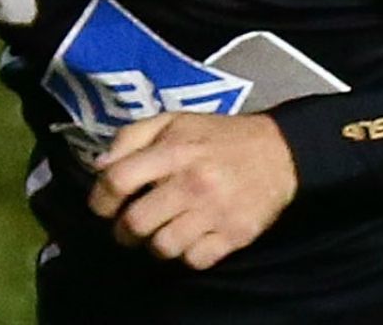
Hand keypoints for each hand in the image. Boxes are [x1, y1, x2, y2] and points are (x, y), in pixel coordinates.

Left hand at [86, 112, 297, 269]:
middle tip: (135, 225)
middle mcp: (193, 182)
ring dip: (157, 244)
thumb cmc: (220, 137)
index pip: (118, 180)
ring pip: (162, 247)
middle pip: (134, 224)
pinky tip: (194, 238)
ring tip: (166, 231)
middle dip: (125, 231)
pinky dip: (189, 254)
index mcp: (175, 151)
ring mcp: (215, 212)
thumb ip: (133, 136)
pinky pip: (194, 260)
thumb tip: (100, 167)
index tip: (105, 206)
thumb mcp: (176, 121)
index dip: (100, 199)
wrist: (282, 152)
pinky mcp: (234, 234)